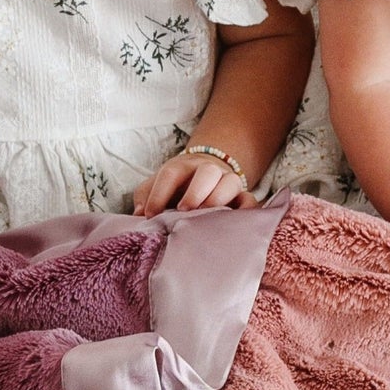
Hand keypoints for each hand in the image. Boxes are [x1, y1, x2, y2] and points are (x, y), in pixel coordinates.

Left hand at [132, 153, 255, 217]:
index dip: (159, 193)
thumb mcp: (154, 187)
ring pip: (231, 183)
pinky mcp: (243, 196)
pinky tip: (236, 224)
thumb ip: (145, 198)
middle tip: (184, 211)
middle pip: (207, 172)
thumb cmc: (174, 188)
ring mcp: (227, 182)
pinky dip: (247, 211)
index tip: (149, 215)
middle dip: (196, 192)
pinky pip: (250, 201)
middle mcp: (207, 170)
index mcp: (182, 166)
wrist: (203, 177)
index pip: (171, 173)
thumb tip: (138, 215)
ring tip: (206, 216)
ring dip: (219, 199)